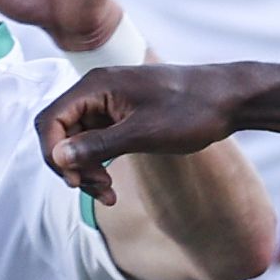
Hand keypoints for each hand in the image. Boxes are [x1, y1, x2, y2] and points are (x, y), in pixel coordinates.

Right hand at [37, 64, 239, 203]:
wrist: (228, 99)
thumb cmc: (191, 110)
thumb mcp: (144, 133)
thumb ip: (98, 145)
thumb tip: (58, 157)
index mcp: (96, 86)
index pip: (51, 119)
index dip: (53, 153)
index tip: (75, 182)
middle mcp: (96, 91)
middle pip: (60, 132)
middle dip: (72, 166)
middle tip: (100, 190)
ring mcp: (108, 103)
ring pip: (77, 141)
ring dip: (86, 170)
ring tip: (108, 193)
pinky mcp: (121, 116)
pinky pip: (96, 142)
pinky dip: (99, 164)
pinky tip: (111, 187)